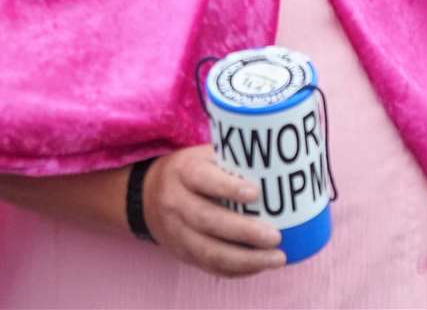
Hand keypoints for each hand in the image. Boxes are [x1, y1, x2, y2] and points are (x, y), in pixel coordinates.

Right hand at [142, 146, 284, 277]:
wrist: (147, 196)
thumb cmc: (190, 172)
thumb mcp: (203, 156)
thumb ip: (232, 159)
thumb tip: (279, 162)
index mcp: (183, 172)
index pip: (203, 179)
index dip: (227, 187)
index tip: (255, 193)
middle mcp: (176, 202)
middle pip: (207, 220)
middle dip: (244, 231)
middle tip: (275, 236)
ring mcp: (176, 232)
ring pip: (209, 251)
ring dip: (246, 259)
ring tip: (277, 258)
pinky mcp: (182, 253)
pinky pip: (210, 267)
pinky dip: (238, 270)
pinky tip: (261, 266)